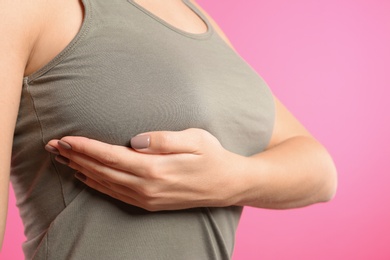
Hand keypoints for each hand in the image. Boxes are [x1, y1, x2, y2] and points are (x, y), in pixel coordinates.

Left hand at [46, 128, 246, 210]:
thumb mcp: (196, 140)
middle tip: (53, 146)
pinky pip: (117, 194)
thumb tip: (134, 140)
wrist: (228, 185)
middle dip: (76, 157)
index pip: (111, 157)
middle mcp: (148, 187)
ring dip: (82, 170)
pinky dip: (97, 185)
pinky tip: (86, 177)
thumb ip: (164, 139)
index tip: (65, 139)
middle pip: (103, 171)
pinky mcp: (151, 203)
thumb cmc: (213, 157)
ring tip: (63, 159)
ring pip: (106, 184)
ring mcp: (148, 198)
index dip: (86, 147)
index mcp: (156, 169)